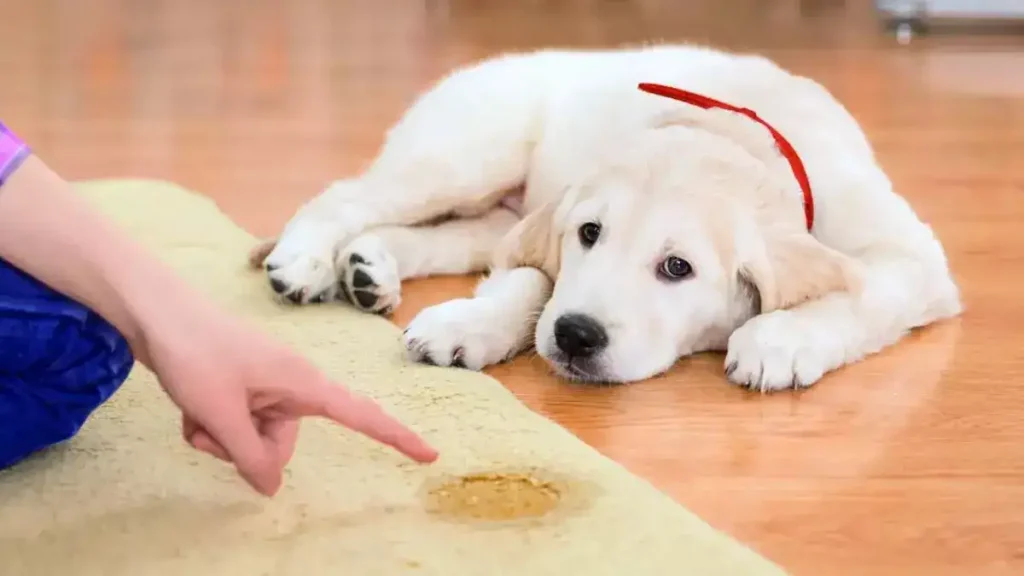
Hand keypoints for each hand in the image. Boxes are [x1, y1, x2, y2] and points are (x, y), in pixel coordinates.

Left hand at [141, 302, 438, 495]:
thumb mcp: (221, 413)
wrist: (157, 312)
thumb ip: (249, 455)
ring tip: (195, 412)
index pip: (361, 415)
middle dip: (245, 449)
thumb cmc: (196, 355)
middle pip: (282, 444)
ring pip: (252, 438)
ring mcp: (264, 387)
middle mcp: (290, 386)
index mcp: (303, 383)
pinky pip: (236, 424)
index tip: (429, 454)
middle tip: (212, 427)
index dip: (396, 436)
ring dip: (221, 438)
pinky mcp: (241, 387)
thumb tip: (270, 487)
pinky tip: (189, 408)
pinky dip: (212, 426)